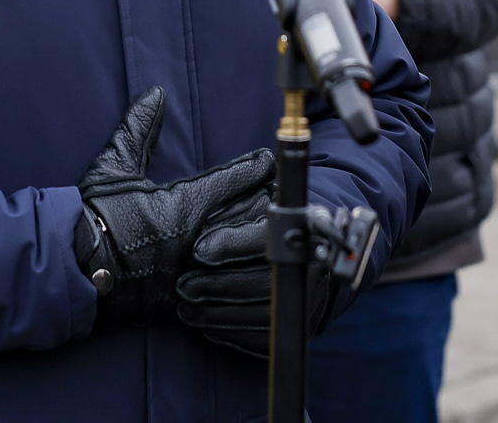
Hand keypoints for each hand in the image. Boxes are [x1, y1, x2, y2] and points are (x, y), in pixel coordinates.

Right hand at [75, 88, 274, 328]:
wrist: (78, 271)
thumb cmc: (94, 217)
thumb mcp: (115, 167)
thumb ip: (138, 128)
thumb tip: (155, 94)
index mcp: (184, 203)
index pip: (234, 180)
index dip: (255, 168)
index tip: (267, 160)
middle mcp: (198, 236)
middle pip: (249, 214)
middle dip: (267, 199)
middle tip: (281, 188)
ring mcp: (197, 269)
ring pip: (245, 248)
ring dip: (262, 232)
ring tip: (275, 221)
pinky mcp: (190, 296)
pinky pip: (230, 280)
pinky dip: (247, 269)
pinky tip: (256, 263)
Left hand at [174, 191, 333, 356]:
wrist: (303, 254)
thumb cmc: (269, 222)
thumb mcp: (264, 196)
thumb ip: (254, 182)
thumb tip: (263, 159)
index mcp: (306, 228)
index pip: (266, 239)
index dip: (230, 245)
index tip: (197, 250)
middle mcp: (315, 266)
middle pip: (263, 284)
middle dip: (216, 286)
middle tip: (183, 286)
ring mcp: (310, 301)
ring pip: (261, 316)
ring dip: (217, 313)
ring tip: (185, 307)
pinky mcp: (300, 327)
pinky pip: (264, 339)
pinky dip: (231, 333)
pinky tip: (206, 325)